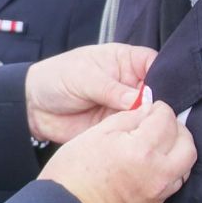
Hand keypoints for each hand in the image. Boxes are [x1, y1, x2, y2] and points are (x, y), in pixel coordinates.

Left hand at [24, 43, 155, 142]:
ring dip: (151, 123)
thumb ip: (112, 88)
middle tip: (161, 114)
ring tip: (152, 129)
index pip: (155, 64)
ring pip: (149, 115)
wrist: (33, 106)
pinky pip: (134, 132)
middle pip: (158, 92)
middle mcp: (130, 83)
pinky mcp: (117, 126)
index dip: (166, 76)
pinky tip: (142, 141)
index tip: (168, 91)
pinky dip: (138, 137)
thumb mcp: (84, 77)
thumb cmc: (57, 78)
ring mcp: (125, 106)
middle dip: (162, 103)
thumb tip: (141, 100)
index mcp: (125, 61)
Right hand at [39, 100, 195, 202]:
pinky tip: (152, 163)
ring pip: (185, 166)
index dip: (159, 109)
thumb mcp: (97, 133)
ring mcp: (158, 193)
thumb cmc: (74, 170)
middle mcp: (157, 172)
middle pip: (187, 144)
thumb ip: (127, 118)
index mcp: (141, 149)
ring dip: (177, 150)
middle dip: (177, 128)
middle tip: (160, 123)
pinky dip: (170, 168)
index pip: (166, 120)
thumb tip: (146, 111)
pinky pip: (173, 183)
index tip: (150, 108)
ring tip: (159, 143)